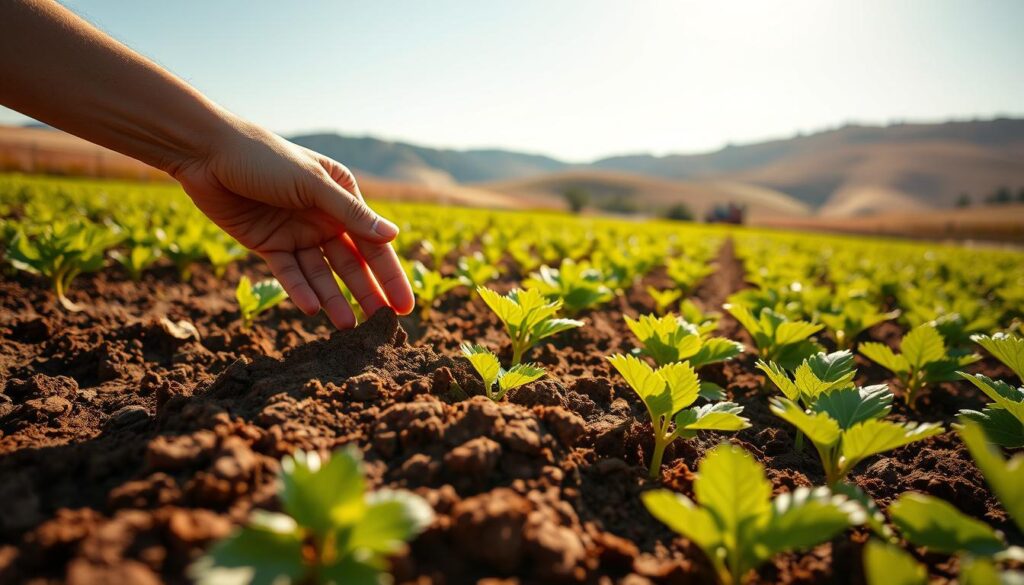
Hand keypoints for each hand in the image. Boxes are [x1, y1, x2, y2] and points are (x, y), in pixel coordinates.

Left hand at [171, 119, 413, 328]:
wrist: (208, 154)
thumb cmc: (265, 157)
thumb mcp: (313, 184)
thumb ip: (350, 214)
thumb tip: (392, 236)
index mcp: (342, 195)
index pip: (374, 241)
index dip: (390, 274)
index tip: (405, 305)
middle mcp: (323, 216)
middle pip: (351, 263)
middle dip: (367, 292)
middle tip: (382, 324)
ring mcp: (296, 233)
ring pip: (321, 274)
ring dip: (334, 299)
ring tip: (347, 328)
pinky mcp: (269, 245)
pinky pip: (289, 273)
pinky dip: (300, 290)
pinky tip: (312, 309)